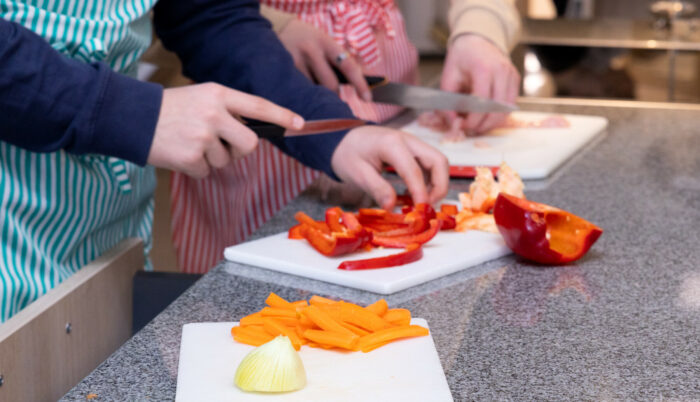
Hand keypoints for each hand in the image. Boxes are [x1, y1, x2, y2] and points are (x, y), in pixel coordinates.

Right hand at [148, 83, 303, 177]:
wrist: (131, 117)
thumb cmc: (170, 109)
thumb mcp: (201, 97)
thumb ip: (227, 110)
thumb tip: (252, 133)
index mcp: (218, 94)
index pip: (258, 105)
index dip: (281, 115)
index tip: (300, 124)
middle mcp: (214, 114)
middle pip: (250, 144)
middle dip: (240, 150)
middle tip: (223, 145)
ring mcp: (203, 137)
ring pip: (226, 160)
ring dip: (211, 158)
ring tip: (189, 142)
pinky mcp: (191, 157)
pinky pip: (206, 171)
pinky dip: (195, 167)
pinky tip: (180, 153)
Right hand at [278, 19, 371, 100]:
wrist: (279, 28)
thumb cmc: (310, 40)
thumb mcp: (325, 43)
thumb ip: (338, 60)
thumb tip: (358, 86)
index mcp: (327, 43)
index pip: (348, 66)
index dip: (360, 84)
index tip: (368, 99)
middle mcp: (312, 51)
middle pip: (330, 84)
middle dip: (336, 96)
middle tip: (336, 101)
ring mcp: (297, 61)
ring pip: (314, 90)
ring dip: (318, 96)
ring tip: (316, 93)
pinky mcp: (285, 70)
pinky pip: (301, 90)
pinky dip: (306, 93)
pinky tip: (304, 90)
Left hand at [331, 126, 448, 208]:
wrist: (342, 139)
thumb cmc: (348, 154)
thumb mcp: (357, 174)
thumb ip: (377, 189)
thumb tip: (391, 207)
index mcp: (392, 144)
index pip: (414, 170)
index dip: (421, 192)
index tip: (420, 211)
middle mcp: (408, 140)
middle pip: (438, 161)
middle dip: (439, 186)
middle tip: (426, 206)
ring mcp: (413, 144)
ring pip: (438, 163)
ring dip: (436, 184)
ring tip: (419, 203)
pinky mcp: (413, 151)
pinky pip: (429, 165)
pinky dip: (429, 181)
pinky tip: (414, 194)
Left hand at [440, 34, 519, 133]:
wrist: (478, 40)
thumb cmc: (462, 57)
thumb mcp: (448, 77)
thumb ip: (448, 101)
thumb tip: (453, 123)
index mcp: (484, 68)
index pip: (483, 102)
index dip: (473, 119)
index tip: (462, 125)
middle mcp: (502, 71)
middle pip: (498, 109)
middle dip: (483, 125)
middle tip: (470, 129)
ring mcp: (511, 75)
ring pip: (507, 110)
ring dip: (492, 123)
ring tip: (477, 125)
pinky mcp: (515, 81)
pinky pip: (509, 105)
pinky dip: (498, 115)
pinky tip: (485, 116)